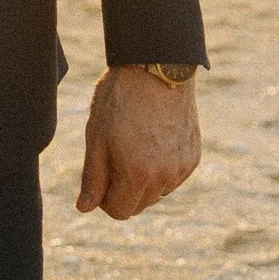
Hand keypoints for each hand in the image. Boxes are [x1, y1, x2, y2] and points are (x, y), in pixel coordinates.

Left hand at [74, 67, 200, 221]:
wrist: (156, 68)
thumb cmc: (119, 99)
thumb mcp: (96, 137)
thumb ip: (92, 178)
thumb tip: (84, 209)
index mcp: (137, 172)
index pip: (119, 211)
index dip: (103, 199)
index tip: (99, 176)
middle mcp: (165, 175)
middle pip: (139, 206)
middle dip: (122, 190)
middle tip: (113, 157)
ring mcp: (182, 167)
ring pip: (157, 193)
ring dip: (142, 181)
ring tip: (133, 145)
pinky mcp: (193, 157)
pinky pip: (172, 179)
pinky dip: (160, 170)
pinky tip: (151, 143)